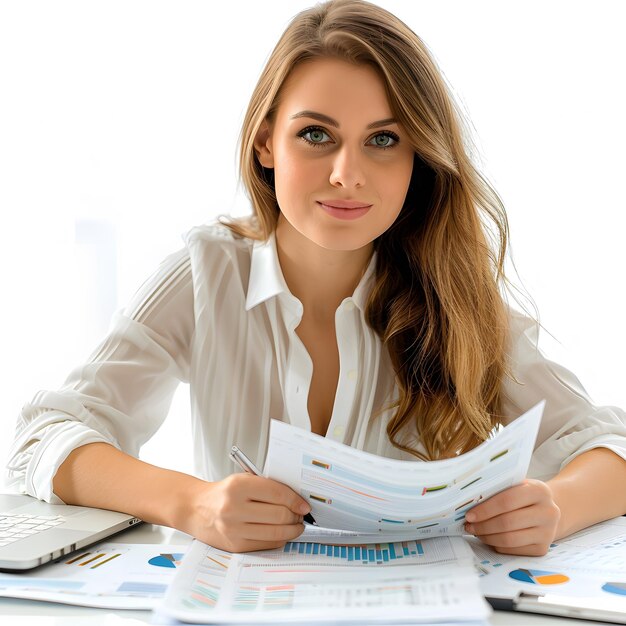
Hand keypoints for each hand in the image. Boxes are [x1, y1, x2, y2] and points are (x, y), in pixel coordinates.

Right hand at [184, 473, 308, 551]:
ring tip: (296, 525)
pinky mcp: (235, 546)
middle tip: (301, 515)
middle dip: (295, 516)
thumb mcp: (243, 480)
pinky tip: (283, 533)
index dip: (296, 500)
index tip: (304, 504)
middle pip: (279, 515)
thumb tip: (297, 500)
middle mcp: (234, 508)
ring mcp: (234, 529)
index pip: (277, 494)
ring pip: (275, 532)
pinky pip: (267, 545)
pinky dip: (280, 539)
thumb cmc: (224, 493)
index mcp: (238, 487)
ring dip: (292, 530)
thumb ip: (267, 486)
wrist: (197, 509)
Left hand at [464, 479, 560, 555]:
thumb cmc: (524, 495)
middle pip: (507, 522)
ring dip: (487, 537)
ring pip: (509, 539)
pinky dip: (496, 545)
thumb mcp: (516, 485)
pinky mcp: (543, 549)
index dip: (485, 509)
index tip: (469, 514)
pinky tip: (488, 538)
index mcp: (540, 491)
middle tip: (468, 525)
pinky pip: (513, 550)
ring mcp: (547, 533)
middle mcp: (548, 512)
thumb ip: (498, 489)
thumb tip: (469, 501)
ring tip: (476, 531)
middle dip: (483, 525)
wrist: (546, 510)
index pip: (507, 501)